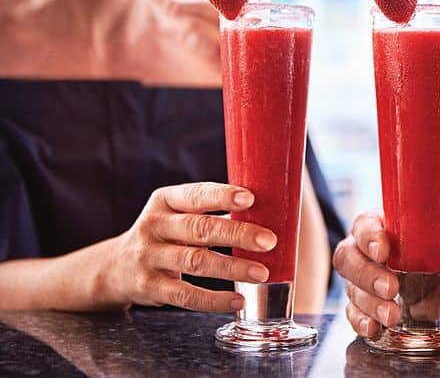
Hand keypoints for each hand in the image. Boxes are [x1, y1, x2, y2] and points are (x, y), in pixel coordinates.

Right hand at [98, 182, 277, 311]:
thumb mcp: (176, 213)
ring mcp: (150, 257)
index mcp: (165, 200)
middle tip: (269, 240)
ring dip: (232, 268)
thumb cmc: (163, 233)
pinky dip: (214, 300)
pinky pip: (185, 295)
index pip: (195, 195)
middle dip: (237, 234)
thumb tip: (264, 213)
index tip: (250, 198)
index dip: (222, 196)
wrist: (114, 267)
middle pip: (199, 229)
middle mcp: (155, 226)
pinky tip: (238, 300)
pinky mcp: (151, 287)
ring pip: (195, 262)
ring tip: (262, 272)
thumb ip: (210, 211)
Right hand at [333, 210, 439, 337]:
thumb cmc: (431, 252)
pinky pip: (353, 312)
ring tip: (391, 316)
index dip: (369, 237)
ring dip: (370, 304)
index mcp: (379, 225)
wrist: (433, 276)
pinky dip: (362, 322)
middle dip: (368, 275)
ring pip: (351, 288)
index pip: (364, 225)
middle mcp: (361, 250)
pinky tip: (374, 329)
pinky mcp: (358, 303)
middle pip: (348, 258)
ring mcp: (357, 278)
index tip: (383, 251)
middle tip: (391, 288)